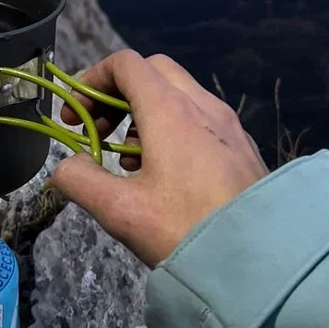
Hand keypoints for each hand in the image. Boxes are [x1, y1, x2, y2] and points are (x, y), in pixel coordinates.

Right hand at [51, 50, 267, 267]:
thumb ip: (81, 181)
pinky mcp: (242, 147)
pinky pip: (201, 117)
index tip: (75, 117)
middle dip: (117, 92)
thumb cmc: (186, 232)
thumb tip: (66, 167)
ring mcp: (228, 124)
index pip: (125, 64)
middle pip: (153, 70)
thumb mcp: (121, 212)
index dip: (92, 80)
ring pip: (179, 93)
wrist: (261, 263)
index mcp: (170, 110)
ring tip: (127, 158)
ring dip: (144, 111)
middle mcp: (203, 106)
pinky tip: (165, 173)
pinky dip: (172, 126)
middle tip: (98, 131)